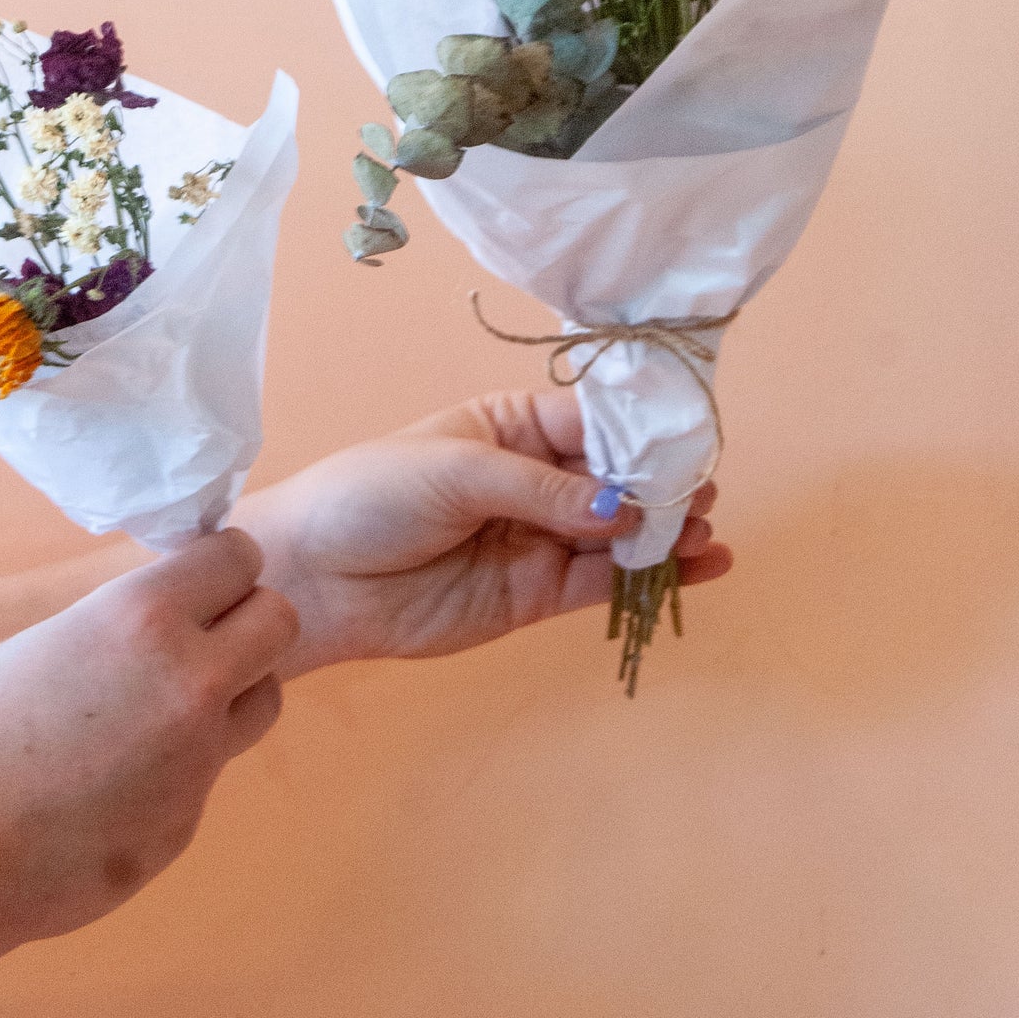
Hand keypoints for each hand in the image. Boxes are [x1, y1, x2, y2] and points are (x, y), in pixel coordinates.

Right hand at [0, 529, 297, 944]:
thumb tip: (177, 614)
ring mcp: (197, 759)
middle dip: (249, 619)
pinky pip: (210, 772)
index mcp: (144, 617)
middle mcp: (189, 681)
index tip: (200, 578)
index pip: (239, 556)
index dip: (222, 566)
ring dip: (237, 691)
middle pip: (281, 619)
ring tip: (169, 702)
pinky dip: (180, 767)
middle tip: (206, 633)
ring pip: (267, 698)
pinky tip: (116, 780)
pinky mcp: (187, 822)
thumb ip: (126, 626)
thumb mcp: (50, 640)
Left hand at [237, 392, 728, 673]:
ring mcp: (539, 539)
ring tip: (705, 531)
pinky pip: (603, 582)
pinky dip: (649, 577)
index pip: (592, 422)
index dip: (639, 433)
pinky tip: (697, 565)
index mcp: (512, 425)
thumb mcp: (458, 469)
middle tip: (703, 495)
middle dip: (661, 485)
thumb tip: (621, 507)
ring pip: (619, 533)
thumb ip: (542, 489)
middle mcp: (535, 479)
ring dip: (666, 532)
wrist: (313, 577)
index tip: (687, 443)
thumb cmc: (370, 495)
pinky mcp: (535, 594)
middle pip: (616, 479)